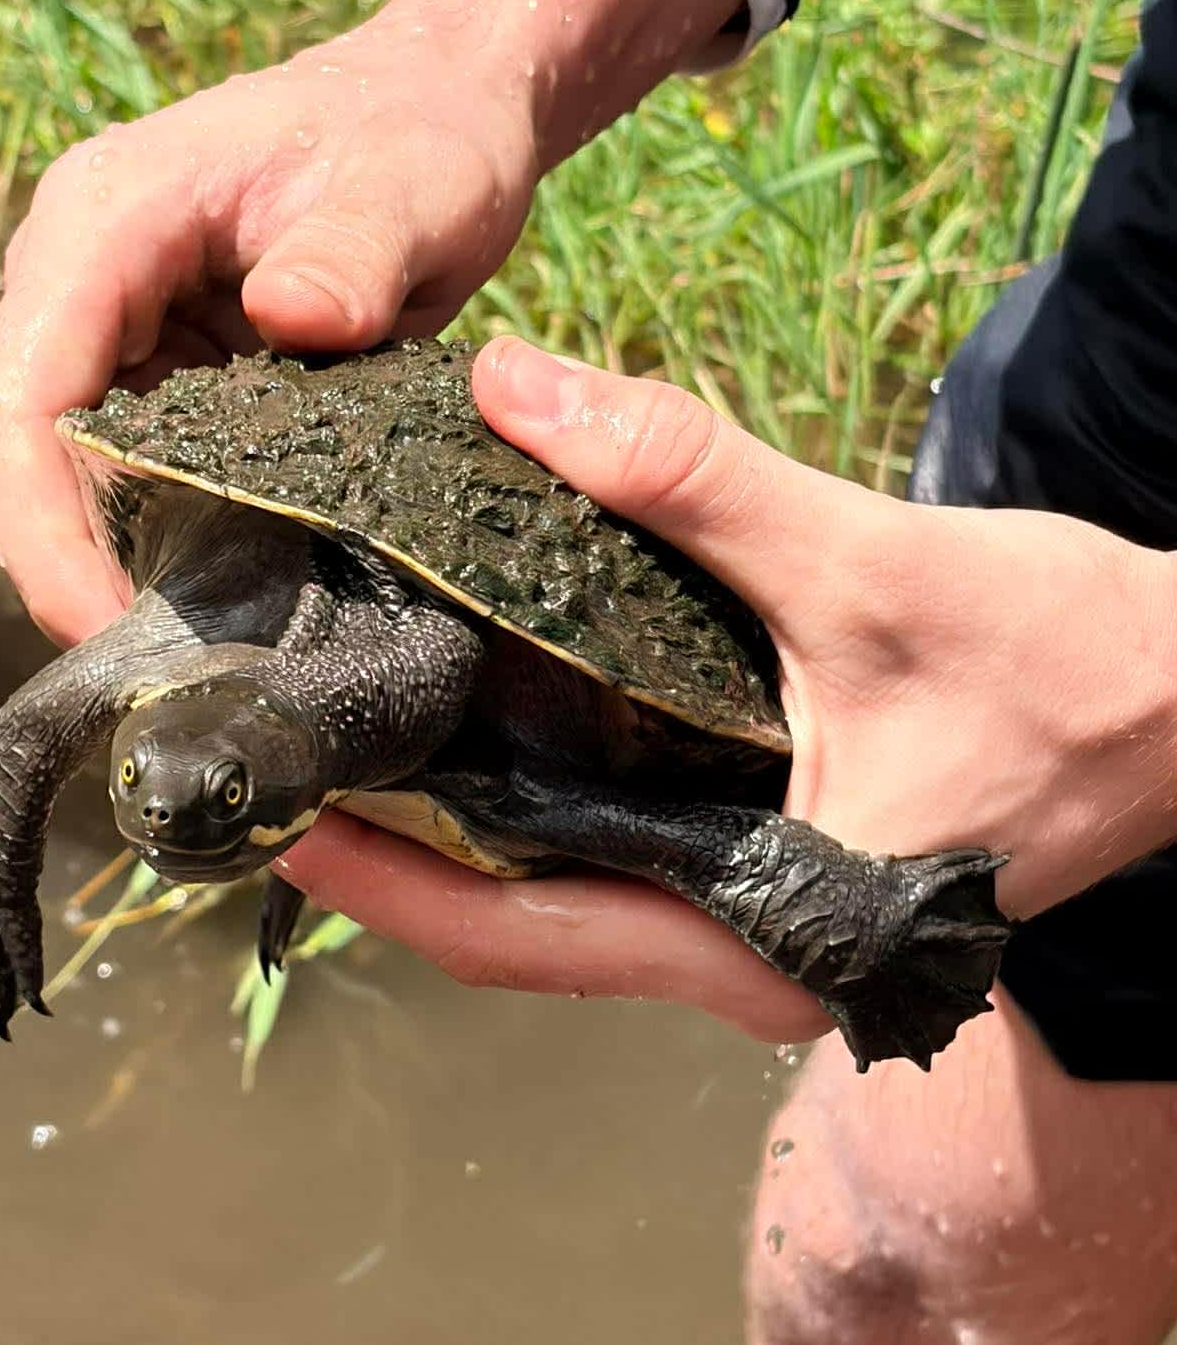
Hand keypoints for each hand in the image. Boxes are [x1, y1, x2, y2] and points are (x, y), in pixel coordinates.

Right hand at [0, 26, 538, 643]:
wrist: (439, 106)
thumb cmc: (418, 131)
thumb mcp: (408, 186)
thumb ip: (351, 251)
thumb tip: (292, 317)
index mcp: (103, 221)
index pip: (16, 400)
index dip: (38, 531)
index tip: (104, 632)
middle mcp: (79, 276)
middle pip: (18, 454)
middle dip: (67, 567)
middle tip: (161, 674)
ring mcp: (113, 323)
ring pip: (67, 473)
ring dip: (115, 562)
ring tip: (198, 654)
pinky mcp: (158, 365)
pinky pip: (130, 469)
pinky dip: (163, 534)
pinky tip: (226, 596)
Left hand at [277, 339, 1176, 1043]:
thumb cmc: (1074, 660)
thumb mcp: (868, 562)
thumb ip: (689, 473)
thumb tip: (514, 385)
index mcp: (774, 937)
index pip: (523, 938)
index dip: (384, 885)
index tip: (272, 820)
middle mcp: (757, 959)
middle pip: (521, 930)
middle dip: (395, 859)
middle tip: (276, 764)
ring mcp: (771, 926)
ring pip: (570, 903)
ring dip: (458, 833)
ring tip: (345, 738)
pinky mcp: (785, 873)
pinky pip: (627, 860)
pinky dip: (541, 803)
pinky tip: (478, 722)